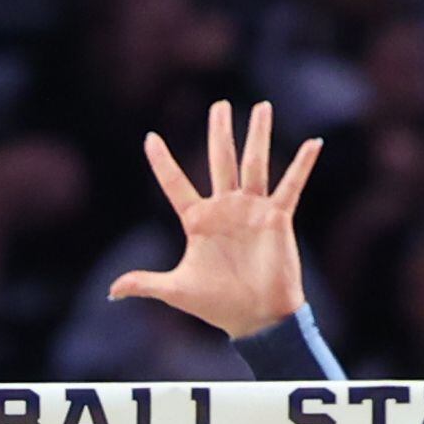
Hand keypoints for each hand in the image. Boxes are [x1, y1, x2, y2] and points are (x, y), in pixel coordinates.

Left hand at [109, 99, 320, 339]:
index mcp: (198, 221)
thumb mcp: (176, 290)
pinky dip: (303, 165)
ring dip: (258, 135)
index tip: (150, 138)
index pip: (175, 184)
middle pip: (220, 160)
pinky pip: (291, 186)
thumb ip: (144, 283)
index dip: (162, 162)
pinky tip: (313, 143)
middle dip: (219, 132)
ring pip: (254, 164)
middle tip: (219, 105)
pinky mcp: (278, 218)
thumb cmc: (217, 305)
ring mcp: (252, 210)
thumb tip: (111, 291)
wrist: (255, 318)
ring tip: (262, 106)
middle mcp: (225, 209)